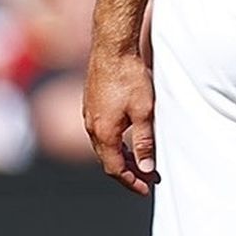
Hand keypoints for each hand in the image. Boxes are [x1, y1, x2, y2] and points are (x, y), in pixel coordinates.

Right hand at [83, 48, 157, 195]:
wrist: (112, 47)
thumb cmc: (129, 76)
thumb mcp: (144, 112)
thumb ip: (144, 143)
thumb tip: (145, 168)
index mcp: (103, 132)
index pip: (115, 169)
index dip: (131, 182)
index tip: (146, 188)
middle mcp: (91, 126)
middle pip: (107, 160)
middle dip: (126, 172)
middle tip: (147, 178)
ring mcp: (88, 113)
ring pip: (102, 145)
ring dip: (120, 157)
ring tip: (139, 161)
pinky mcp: (91, 102)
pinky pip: (99, 131)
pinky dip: (114, 142)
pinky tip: (126, 137)